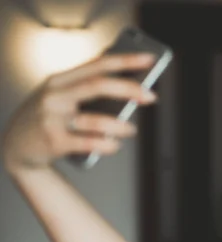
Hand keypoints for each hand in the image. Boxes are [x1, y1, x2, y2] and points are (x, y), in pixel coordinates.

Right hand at [1, 53, 157, 174]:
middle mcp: (54, 95)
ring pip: (96, 120)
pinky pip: (89, 143)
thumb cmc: (48, 118)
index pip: (98, 64)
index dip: (126, 61)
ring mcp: (52, 118)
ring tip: (132, 130)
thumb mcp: (61, 96)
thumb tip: (131, 89)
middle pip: (98, 86)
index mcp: (60, 79)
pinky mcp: (54, 142)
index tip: (149, 60)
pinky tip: (115, 145)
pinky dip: (108, 145)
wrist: (15, 147)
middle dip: (129, 89)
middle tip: (151, 96)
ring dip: (121, 126)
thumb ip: (88, 89)